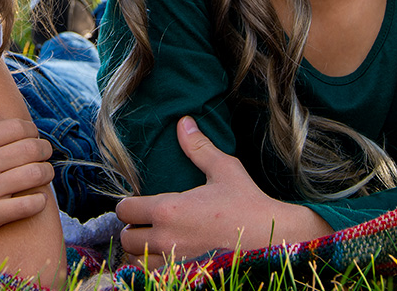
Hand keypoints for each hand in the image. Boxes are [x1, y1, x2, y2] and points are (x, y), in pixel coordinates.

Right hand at [0, 102, 54, 244]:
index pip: (16, 127)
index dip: (31, 129)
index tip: (32, 135)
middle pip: (30, 148)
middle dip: (44, 148)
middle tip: (44, 152)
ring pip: (35, 174)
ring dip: (46, 172)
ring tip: (44, 171)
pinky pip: (28, 205)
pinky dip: (39, 200)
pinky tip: (36, 197)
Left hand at [116, 117, 331, 265]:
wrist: (270, 238)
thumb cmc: (246, 204)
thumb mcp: (223, 169)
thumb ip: (198, 147)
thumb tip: (183, 122)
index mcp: (169, 209)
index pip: (125, 209)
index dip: (129, 204)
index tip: (140, 202)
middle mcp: (165, 238)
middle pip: (126, 237)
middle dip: (132, 228)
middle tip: (146, 221)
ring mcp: (174, 261)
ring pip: (135, 260)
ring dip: (140, 250)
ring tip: (153, 240)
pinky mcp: (184, 275)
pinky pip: (152, 276)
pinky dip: (152, 267)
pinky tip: (165, 257)